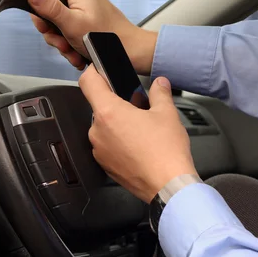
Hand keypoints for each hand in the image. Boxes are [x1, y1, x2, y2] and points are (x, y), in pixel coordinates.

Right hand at [28, 0, 157, 74]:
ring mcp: (81, 0)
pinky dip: (69, 40)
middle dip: (52, 32)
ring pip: (55, 21)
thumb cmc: (107, 38)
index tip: (48, 29)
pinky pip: (66, 25)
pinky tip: (77, 51)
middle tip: (64, 43)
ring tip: (73, 50)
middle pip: (46, 8)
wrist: (130, 50)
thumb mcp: (72, 24)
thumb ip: (50, 9)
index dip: (38, 13)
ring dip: (61, 40)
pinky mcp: (85, 12)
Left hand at [79, 66, 196, 202]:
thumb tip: (159, 84)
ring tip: (142, 130)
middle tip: (138, 106)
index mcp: (109, 113)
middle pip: (99, 106)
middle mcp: (98, 131)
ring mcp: (100, 150)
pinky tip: (138, 146)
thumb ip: (160, 93)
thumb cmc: (166, 151)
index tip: (100, 70)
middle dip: (117, 104)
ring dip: (118, 124)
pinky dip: (119, 142)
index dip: (93, 72)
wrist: (169, 187)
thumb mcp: (167, 113)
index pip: (88, 82)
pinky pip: (107, 146)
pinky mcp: (105, 166)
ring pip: (104, 127)